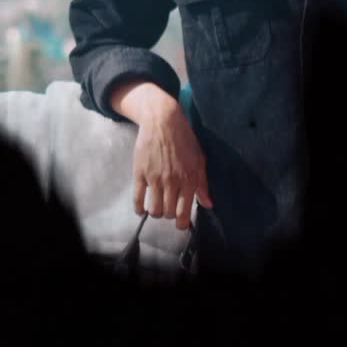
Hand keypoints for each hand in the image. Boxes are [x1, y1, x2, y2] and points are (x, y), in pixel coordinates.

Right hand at [110, 81, 212, 227]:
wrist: (163, 121)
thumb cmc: (184, 140)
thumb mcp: (199, 159)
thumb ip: (203, 184)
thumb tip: (209, 204)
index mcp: (189, 179)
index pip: (184, 212)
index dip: (182, 223)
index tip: (180, 224)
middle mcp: (172, 181)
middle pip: (168, 213)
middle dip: (169, 216)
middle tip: (169, 209)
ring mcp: (155, 178)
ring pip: (154, 209)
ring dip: (155, 212)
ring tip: (157, 208)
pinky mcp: (140, 173)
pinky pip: (138, 198)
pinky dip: (139, 208)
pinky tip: (141, 209)